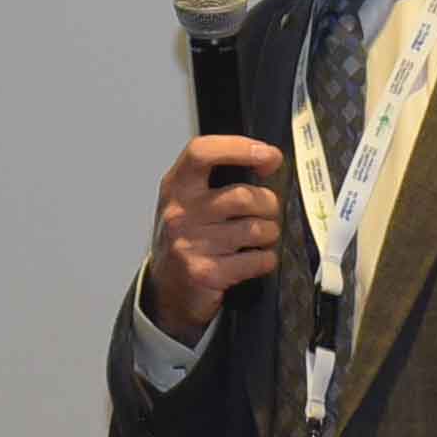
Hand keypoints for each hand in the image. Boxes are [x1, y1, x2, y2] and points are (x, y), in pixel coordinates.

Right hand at [142, 135, 287, 341]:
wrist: (167, 288)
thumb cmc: (188, 236)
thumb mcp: (190, 199)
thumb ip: (218, 178)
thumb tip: (268, 159)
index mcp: (177, 186)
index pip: (203, 153)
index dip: (240, 147)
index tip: (270, 156)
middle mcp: (180, 212)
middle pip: (242, 196)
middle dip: (268, 204)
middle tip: (268, 211)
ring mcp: (190, 244)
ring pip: (255, 229)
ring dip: (269, 233)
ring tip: (262, 237)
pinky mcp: (206, 273)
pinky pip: (256, 260)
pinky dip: (266, 259)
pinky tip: (256, 259)